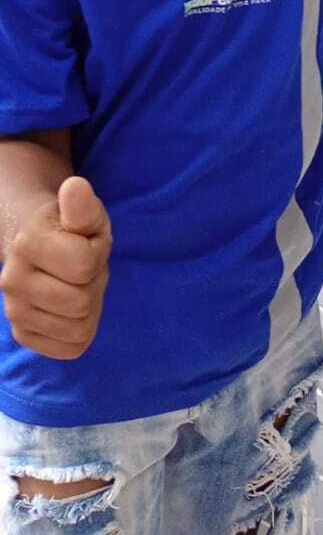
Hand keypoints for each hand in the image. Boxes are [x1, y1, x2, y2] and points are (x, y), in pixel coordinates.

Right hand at [0, 177, 111, 359]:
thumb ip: (83, 205)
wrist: (39, 244)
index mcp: (27, 244)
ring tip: (78, 284)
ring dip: (90, 306)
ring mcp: (15, 311)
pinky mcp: (23, 334)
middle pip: (81, 302)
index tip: (88, 243)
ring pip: (78, 327)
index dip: (97, 253)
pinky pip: (70, 348)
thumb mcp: (85, 212)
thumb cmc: (69, 227)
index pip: (84, 266)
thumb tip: (75, 186)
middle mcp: (13, 280)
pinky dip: (81, 330)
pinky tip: (71, 307)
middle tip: (85, 267)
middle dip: (94, 282)